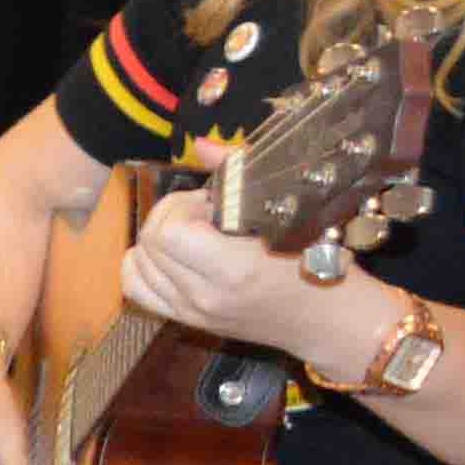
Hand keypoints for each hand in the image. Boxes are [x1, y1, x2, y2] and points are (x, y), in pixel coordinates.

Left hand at [116, 183, 390, 382]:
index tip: (211, 202)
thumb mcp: (287, 211)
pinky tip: (170, 253)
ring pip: (137, 264)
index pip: (170, 232)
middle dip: (170, 214)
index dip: (183, 206)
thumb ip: (238, 174)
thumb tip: (201, 145)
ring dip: (157, 237)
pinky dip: (143, 264)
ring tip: (193, 231)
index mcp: (234, 268)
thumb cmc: (318, 258)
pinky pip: (137, 288)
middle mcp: (206, 294)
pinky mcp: (187, 319)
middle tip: (204, 211)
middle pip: (149, 243)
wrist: (327, 318)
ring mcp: (192, 310)